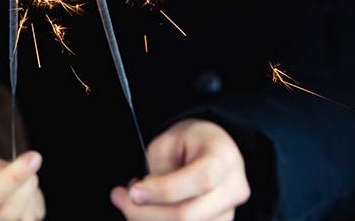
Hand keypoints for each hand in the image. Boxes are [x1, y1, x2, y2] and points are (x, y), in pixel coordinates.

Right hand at [0, 142, 44, 220]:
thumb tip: (14, 171)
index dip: (11, 179)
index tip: (34, 157)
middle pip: (7, 213)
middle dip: (25, 182)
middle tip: (30, 158)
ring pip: (24, 217)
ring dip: (30, 191)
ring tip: (13, 176)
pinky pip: (33, 217)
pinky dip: (33, 200)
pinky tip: (17, 190)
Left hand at [111, 119, 248, 220]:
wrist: (210, 148)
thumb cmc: (189, 141)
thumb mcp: (169, 141)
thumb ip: (161, 170)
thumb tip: (143, 200)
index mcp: (224, 158)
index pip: (200, 182)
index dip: (163, 191)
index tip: (133, 191)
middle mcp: (233, 189)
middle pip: (189, 216)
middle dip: (145, 213)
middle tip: (120, 197)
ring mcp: (228, 212)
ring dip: (148, 220)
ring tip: (130, 202)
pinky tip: (145, 211)